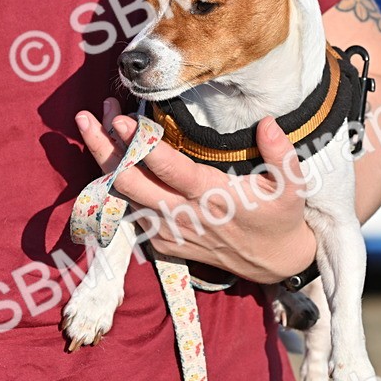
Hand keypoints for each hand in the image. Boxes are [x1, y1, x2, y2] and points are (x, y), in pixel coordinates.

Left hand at [75, 99, 316, 283]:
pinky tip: (109, 156)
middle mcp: (183, 215)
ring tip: (93, 126)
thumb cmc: (281, 217)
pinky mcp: (164, 242)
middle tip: (88, 117)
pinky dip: (116, 185)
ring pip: (124, 197)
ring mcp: (169, 231)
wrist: (274, 263)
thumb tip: (267, 122)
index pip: (169, 171)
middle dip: (104, 148)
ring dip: (105, 162)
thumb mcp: (292, 186)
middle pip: (129, 182)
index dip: (142, 146)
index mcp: (212, 197)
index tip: (121, 119)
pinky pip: (131, 212)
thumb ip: (281, 154)